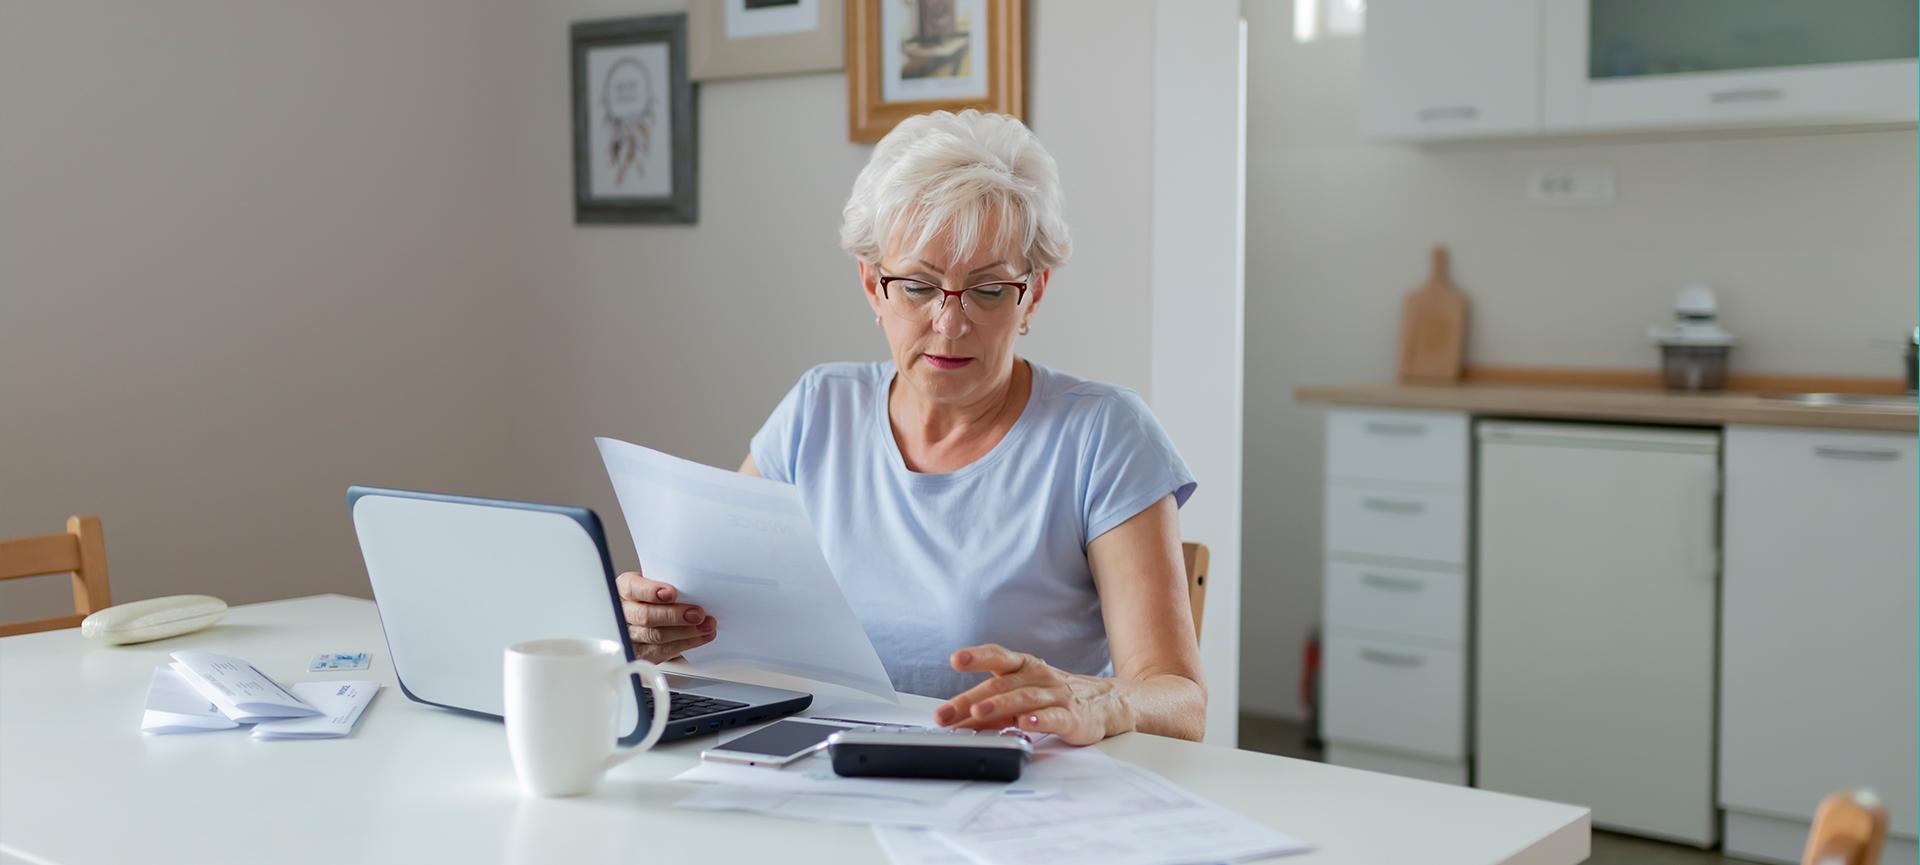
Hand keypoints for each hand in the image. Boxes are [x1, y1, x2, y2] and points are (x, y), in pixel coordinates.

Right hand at [615, 570, 717, 662]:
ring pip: (654, 636)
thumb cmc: (656, 595)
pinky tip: (699, 637)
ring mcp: (630, 635)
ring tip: (705, 626)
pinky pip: (662, 651)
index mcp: (625, 588)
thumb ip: (669, 582)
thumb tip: (696, 587)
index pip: (633, 589)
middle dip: (673, 616)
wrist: (652, 611)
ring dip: (685, 632)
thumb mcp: (658, 581)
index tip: (672, 593)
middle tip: (697, 614)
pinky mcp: (641, 653)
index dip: (651, 592)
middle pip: (644, 616)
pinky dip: (685, 643)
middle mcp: (624, 612)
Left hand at [935, 644, 1127, 745]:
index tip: (955, 660)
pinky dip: (1039, 720)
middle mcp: (1038, 677)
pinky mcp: (1072, 717)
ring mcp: (1055, 696)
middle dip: (969, 700)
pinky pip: (1054, 717)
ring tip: (978, 713)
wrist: (1106, 702)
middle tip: (946, 713)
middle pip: (1000, 684)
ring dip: (999, 705)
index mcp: (1024, 667)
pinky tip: (1026, 724)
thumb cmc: (1056, 696)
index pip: (998, 656)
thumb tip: (955, 720)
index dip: (976, 656)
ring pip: (1024, 698)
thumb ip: (991, 707)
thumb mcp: (1022, 695)